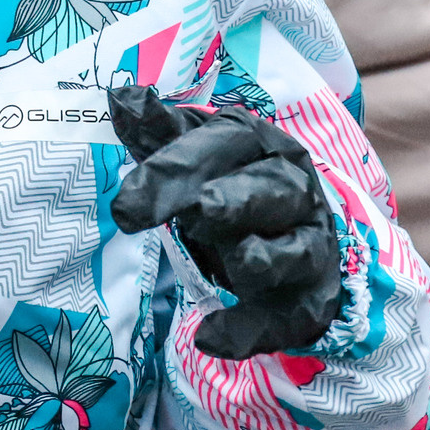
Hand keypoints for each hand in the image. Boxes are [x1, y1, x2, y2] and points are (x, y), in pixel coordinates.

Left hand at [107, 87, 344, 359]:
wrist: (294, 241)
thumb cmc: (231, 185)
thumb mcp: (196, 155)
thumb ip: (159, 132)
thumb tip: (120, 92)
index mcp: (260, 145)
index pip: (223, 143)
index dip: (176, 167)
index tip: (126, 202)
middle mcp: (293, 190)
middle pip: (269, 190)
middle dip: (235, 200)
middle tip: (197, 212)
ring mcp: (308, 246)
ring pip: (294, 250)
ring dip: (261, 257)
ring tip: (234, 261)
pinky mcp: (307, 299)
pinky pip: (284, 317)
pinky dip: (249, 330)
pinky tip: (209, 337)